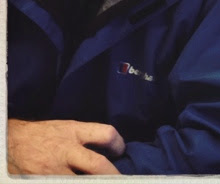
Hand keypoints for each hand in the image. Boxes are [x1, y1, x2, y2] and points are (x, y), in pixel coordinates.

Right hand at [8, 118, 124, 174]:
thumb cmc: (43, 135)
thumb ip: (85, 138)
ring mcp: (54, 169)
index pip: (106, 134)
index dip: (118, 144)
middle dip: (112, 176)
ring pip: (81, 182)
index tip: (120, 152)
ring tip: (101, 182)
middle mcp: (66, 150)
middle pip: (98, 165)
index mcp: (74, 131)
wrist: (12, 142)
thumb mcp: (66, 128)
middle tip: (120, 180)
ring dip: (95, 182)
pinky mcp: (42, 181)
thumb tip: (107, 150)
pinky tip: (77, 183)